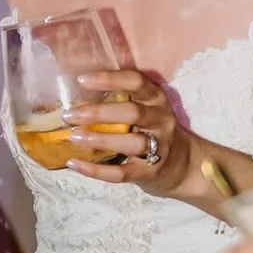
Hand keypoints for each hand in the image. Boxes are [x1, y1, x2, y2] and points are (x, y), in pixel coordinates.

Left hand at [62, 65, 185, 188]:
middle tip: (69, 115)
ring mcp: (159, 148)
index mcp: (156, 99)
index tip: (81, 80)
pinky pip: (121, 173)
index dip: (110, 79)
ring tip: (74, 137)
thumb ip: (122, 94)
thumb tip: (84, 79)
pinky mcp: (149, 172)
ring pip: (131, 142)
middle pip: (133, 113)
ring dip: (100, 139)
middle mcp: (160, 121)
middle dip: (99, 113)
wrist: (183, 165)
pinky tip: (74, 163)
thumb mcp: (146, 107)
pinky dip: (96, 170)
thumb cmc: (153, 130)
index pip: (136, 82)